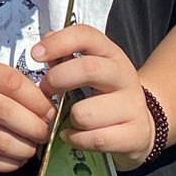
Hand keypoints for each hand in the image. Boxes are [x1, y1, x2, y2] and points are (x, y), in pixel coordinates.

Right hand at [0, 57, 55, 172]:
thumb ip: (11, 83)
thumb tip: (46, 110)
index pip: (12, 84)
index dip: (38, 100)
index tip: (50, 112)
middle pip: (6, 114)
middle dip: (35, 127)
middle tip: (45, 132)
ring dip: (25, 147)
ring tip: (33, 145)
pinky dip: (9, 163)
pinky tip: (18, 157)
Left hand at [32, 25, 153, 169]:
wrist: (140, 125)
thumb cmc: (104, 95)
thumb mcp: (90, 70)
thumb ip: (65, 57)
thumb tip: (43, 49)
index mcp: (110, 54)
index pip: (86, 36)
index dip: (58, 42)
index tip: (36, 55)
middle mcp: (124, 75)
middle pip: (88, 69)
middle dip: (57, 80)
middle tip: (46, 91)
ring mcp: (132, 106)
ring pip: (85, 113)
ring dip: (68, 119)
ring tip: (68, 119)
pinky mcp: (134, 134)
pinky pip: (94, 139)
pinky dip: (76, 139)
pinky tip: (73, 135)